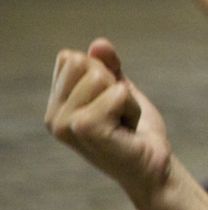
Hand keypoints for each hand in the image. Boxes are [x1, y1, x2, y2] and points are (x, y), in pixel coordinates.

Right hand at [45, 39, 172, 209]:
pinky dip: (132, 106)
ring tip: (124, 121)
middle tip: (120, 113)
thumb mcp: (121, 89)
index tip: (111, 102)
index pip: (72, 59)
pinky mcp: (85, 130)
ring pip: (100, 77)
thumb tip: (98, 43)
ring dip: (126, 98)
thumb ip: (109, 65)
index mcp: (56, 105)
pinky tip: (128, 127)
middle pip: (85, 64)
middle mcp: (53, 116)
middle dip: (114, 84)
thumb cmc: (135, 130)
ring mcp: (66, 125)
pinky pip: (116, 93)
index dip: (104, 73)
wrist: (153, 166)